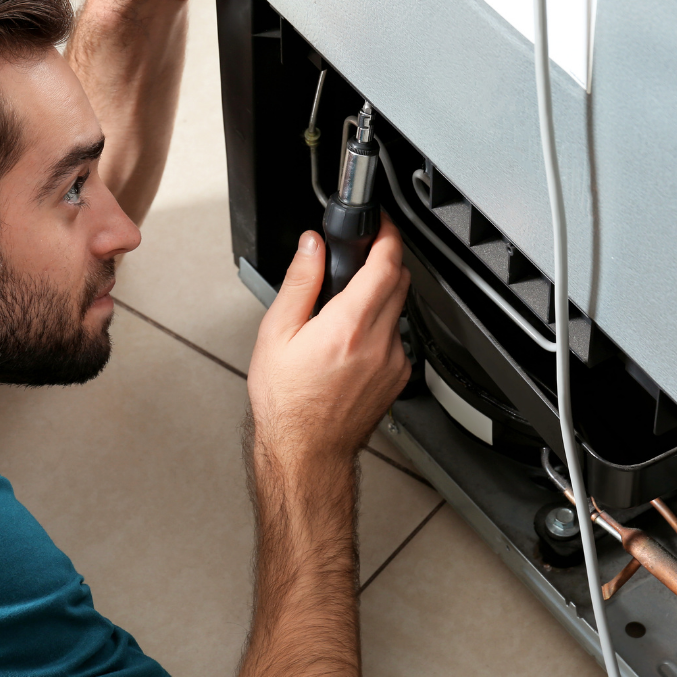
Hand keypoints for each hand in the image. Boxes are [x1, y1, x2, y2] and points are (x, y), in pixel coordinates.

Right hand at [247, 220, 412, 491]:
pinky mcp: (398, 378)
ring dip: (380, 296)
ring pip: (399, 309)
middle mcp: (378, 342)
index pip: (386, 265)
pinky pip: (397, 337)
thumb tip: (311, 246)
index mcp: (348, 326)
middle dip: (383, 262)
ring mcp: (393, 362)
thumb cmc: (286, 403)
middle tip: (357, 259)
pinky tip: (351, 341)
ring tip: (344, 309)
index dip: (388, 236)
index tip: (381, 225)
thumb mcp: (276, 333)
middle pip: (399, 281)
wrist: (306, 451)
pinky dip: (380, 327)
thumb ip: (300, 282)